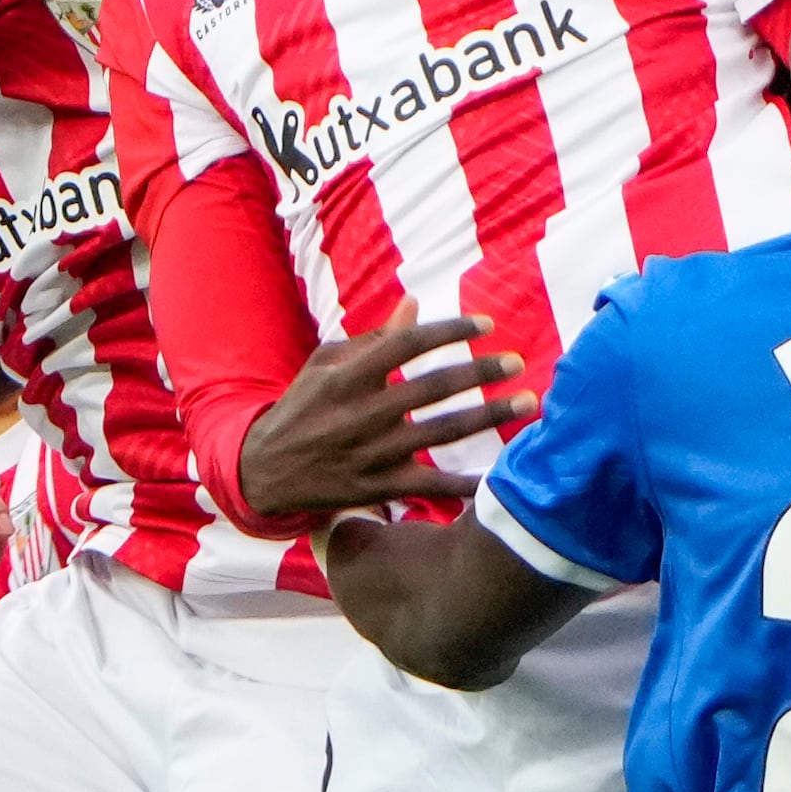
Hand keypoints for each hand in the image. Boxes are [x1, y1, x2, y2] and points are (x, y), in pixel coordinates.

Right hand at [235, 306, 531, 524]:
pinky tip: (500, 477)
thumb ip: (374, 338)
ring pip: (440, 434)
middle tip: (517, 362)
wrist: (264, 472)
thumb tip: (416, 303)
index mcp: (346, 377)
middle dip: (479, 372)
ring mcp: (370, 454)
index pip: (406, 345)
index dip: (448, 331)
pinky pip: (430, 486)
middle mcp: (360, 414)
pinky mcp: (377, 488)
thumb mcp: (326, 365)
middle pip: (430, 388)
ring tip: (526, 402)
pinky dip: (465, 484)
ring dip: (488, 417)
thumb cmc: (301, 408)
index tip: (486, 323)